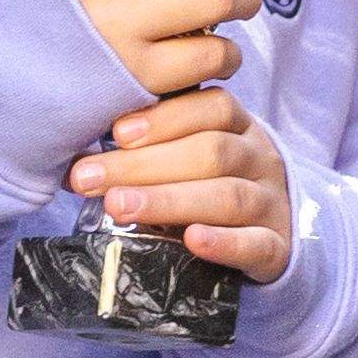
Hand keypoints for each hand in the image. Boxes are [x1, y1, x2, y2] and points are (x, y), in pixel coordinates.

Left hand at [72, 86, 296, 284]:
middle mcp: (260, 161)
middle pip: (212, 153)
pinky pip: (256, 245)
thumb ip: (153, 152)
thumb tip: (79, 164)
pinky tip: (192, 240)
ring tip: (118, 207)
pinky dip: (224, 243)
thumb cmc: (213, 189)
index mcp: (240, 129)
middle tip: (90, 178)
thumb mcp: (193, 159)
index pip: (215, 108)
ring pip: (229, 196)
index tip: (118, 132)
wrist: (272, 235)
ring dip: (170, 200)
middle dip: (146, 165)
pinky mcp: (279, 249)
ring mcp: (272, 205)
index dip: (168, 117)